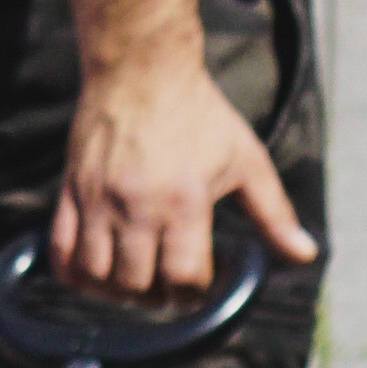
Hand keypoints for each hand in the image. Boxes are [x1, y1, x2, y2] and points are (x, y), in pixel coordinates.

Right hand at [49, 52, 317, 304]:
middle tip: (168, 286)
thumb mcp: (247, 160)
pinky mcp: (71, 191)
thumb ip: (274, 214)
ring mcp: (98, 200)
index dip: (194, 295)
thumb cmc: (199, 114)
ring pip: (97, 275)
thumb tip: (305, 254)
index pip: (184, 278)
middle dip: (157, 298)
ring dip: (117, 292)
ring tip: (135, 282)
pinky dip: (75, 275)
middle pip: (137, 285)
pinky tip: (95, 275)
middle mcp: (138, 206)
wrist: (141, 69)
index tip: (200, 286)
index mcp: (184, 202)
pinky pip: (61, 250)